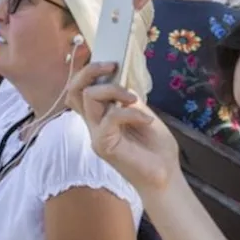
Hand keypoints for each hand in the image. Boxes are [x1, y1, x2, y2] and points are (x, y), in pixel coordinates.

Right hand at [66, 63, 180, 194]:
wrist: (165, 176)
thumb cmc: (155, 149)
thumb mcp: (143, 114)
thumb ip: (128, 99)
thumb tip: (120, 80)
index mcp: (101, 117)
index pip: (80, 90)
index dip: (87, 72)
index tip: (110, 62)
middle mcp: (94, 125)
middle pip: (74, 91)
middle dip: (89, 71)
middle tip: (112, 67)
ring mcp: (96, 135)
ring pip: (88, 98)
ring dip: (114, 90)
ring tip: (134, 99)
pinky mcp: (103, 145)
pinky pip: (110, 117)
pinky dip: (130, 112)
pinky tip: (146, 119)